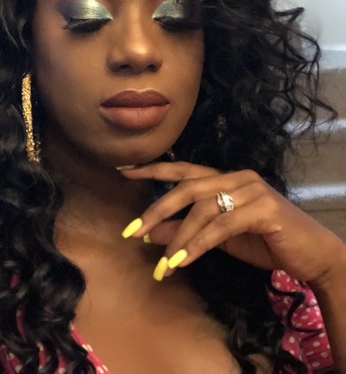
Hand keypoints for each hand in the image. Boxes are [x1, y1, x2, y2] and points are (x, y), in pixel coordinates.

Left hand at [120, 162, 343, 283]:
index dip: (152, 170)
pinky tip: (182, 261)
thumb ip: (186, 230)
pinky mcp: (263, 209)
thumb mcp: (218, 237)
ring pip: (203, 209)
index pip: (183, 169)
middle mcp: (237, 177)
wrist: (310, 254)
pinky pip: (221, 226)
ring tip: (163, 264)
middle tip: (132, 231)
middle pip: (187, 187)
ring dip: (178, 238)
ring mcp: (251, 190)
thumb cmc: (265, 241)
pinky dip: (199, 244)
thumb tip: (150, 233)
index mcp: (226, 178)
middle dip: (157, 209)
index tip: (123, 173)